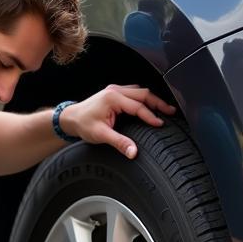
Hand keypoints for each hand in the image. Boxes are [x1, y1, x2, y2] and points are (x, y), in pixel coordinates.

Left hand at [59, 84, 176, 158]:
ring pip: (140, 91)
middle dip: (158, 103)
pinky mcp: (115, 92)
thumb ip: (119, 142)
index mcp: (113, 98)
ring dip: (152, 99)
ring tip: (164, 109)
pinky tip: (150, 105)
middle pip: (144, 94)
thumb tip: (133, 152)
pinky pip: (134, 92)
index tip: (160, 124)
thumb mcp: (101, 135)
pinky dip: (144, 98)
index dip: (151, 116)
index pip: (138, 106)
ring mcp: (115, 89)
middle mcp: (115, 90)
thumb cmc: (83, 124)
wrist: (70, 118)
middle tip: (171, 112)